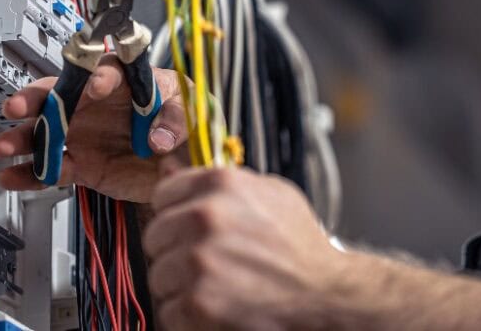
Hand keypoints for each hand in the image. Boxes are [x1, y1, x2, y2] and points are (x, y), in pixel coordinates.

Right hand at [0, 55, 188, 201]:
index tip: (96, 86)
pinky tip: (11, 176)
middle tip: (18, 106)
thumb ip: (176, 120)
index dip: (99, 77)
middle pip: (60, 95)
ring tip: (2, 145)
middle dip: (36, 99)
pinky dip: (31, 174)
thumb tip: (159, 136)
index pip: (106, 71)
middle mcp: (97, 105)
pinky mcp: (83, 164)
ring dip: (23, 138)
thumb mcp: (191, 112)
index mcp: (125, 82)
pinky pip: (53, 168)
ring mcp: (86, 134)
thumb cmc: (186, 123)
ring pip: (47, 132)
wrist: (184, 163)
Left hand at [144, 162, 345, 329]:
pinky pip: (167, 310)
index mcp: (221, 184)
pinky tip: (216, 307)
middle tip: (206, 261)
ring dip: (180, 285)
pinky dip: (187, 316)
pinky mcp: (197, 303)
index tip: (188, 227)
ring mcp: (199, 261)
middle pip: (155, 235)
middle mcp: (206, 217)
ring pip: (158, 274)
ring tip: (216, 285)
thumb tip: (169, 165)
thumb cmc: (299, 244)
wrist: (325, 293)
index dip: (176, 213)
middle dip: (175, 250)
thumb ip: (218, 180)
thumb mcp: (270, 193)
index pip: (163, 194)